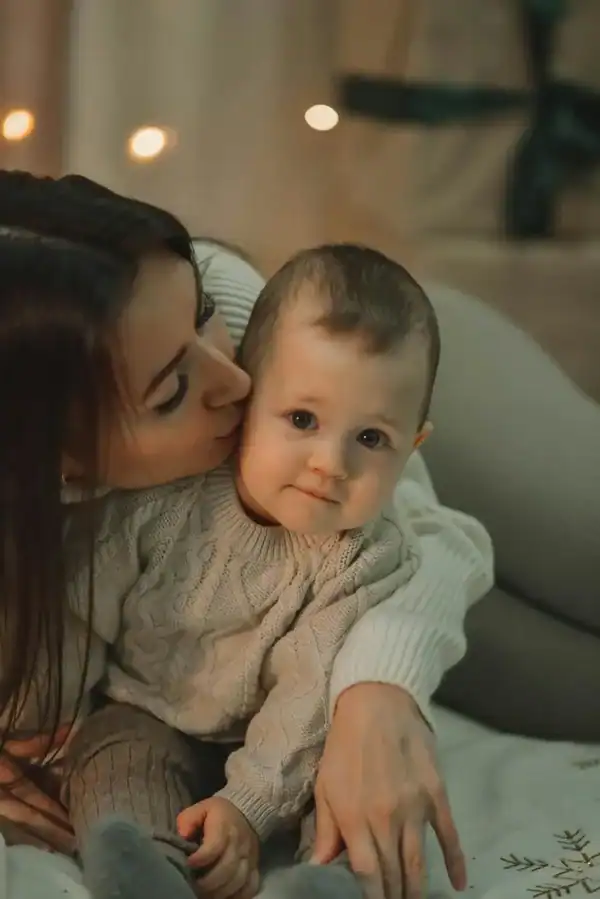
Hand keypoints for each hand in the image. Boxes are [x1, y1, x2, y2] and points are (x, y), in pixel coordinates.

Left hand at [177, 796, 259, 898]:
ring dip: (219, 892)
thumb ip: (187, 821)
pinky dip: (236, 896)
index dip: (199, 859)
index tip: (187, 864)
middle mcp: (239, 843)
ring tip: (204, 894)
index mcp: (224, 826)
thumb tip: (182, 836)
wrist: (245, 813)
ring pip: (238, 881)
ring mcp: (249, 857)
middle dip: (207, 883)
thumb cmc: (217, 814)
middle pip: (226, 868)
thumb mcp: (200, 809)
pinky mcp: (255, 868)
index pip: (214, 847)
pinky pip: (250, 888)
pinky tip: (223, 896)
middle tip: (193, 885)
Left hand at [311, 683, 465, 898]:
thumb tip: (319, 867)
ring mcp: (415, 809)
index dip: (374, 898)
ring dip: (418, 889)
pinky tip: (458, 883)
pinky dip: (456, 862)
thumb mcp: (325, 786)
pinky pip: (449, 836)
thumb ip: (325, 830)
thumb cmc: (345, 746)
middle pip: (395, 874)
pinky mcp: (437, 795)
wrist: (377, 704)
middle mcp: (386, 820)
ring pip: (419, 862)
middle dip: (395, 896)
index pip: (368, 875)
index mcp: (354, 818)